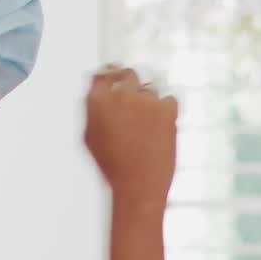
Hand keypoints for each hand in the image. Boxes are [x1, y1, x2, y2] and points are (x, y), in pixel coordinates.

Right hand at [85, 67, 177, 210]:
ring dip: (148, 103)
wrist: (138, 185)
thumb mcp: (91, 137)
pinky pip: (168, 100)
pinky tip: (159, 130)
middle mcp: (120, 95)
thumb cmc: (113, 166)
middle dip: (130, 85)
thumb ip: (94, 107)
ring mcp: (145, 100)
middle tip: (134, 103)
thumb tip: (97, 83)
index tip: (115, 78)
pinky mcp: (167, 108)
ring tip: (145, 131)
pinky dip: (166, 111)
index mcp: (97, 102)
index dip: (110, 75)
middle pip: (128, 74)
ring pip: (149, 90)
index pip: (103, 74)